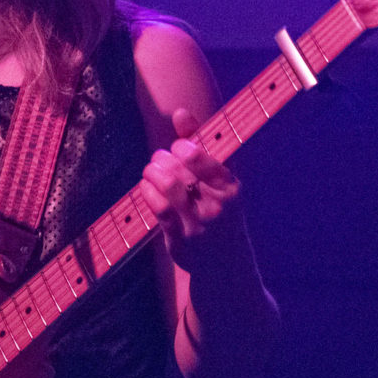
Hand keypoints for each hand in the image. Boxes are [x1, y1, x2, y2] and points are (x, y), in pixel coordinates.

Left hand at [139, 108, 241, 271]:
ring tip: (151, 171)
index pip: (199, 156)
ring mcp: (198, 223)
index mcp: (230, 186)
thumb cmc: (220, 210)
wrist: (227, 265)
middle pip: (178, 169)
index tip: (177, 148)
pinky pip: (158, 207)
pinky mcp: (180, 239)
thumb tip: (179, 112)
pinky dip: (147, 192)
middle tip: (159, 160)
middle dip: (162, 159)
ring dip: (152, 173)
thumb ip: (200, 143)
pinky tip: (147, 187)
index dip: (181, 147)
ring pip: (166, 186)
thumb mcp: (219, 178)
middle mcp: (217, 205)